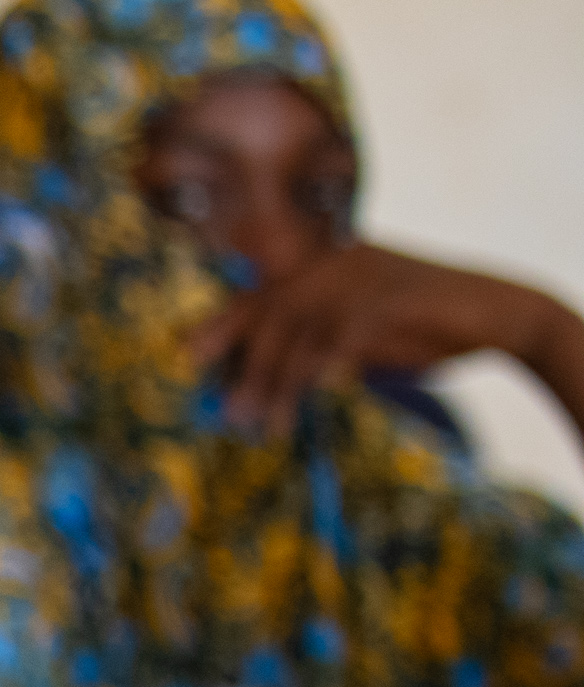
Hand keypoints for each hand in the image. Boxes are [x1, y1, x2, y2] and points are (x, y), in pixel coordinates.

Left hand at [189, 239, 583, 431]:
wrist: (500, 313)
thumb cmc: (426, 327)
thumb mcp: (361, 333)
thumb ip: (316, 344)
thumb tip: (263, 383)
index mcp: (326, 263)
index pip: (259, 292)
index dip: (220, 324)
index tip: (185, 357)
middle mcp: (335, 263)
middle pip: (268, 312)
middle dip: (238, 362)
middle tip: (223, 410)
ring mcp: (358, 279)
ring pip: (295, 334)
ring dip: (271, 384)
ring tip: (256, 424)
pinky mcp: (383, 301)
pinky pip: (334, 343)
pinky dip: (316, 376)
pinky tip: (306, 403)